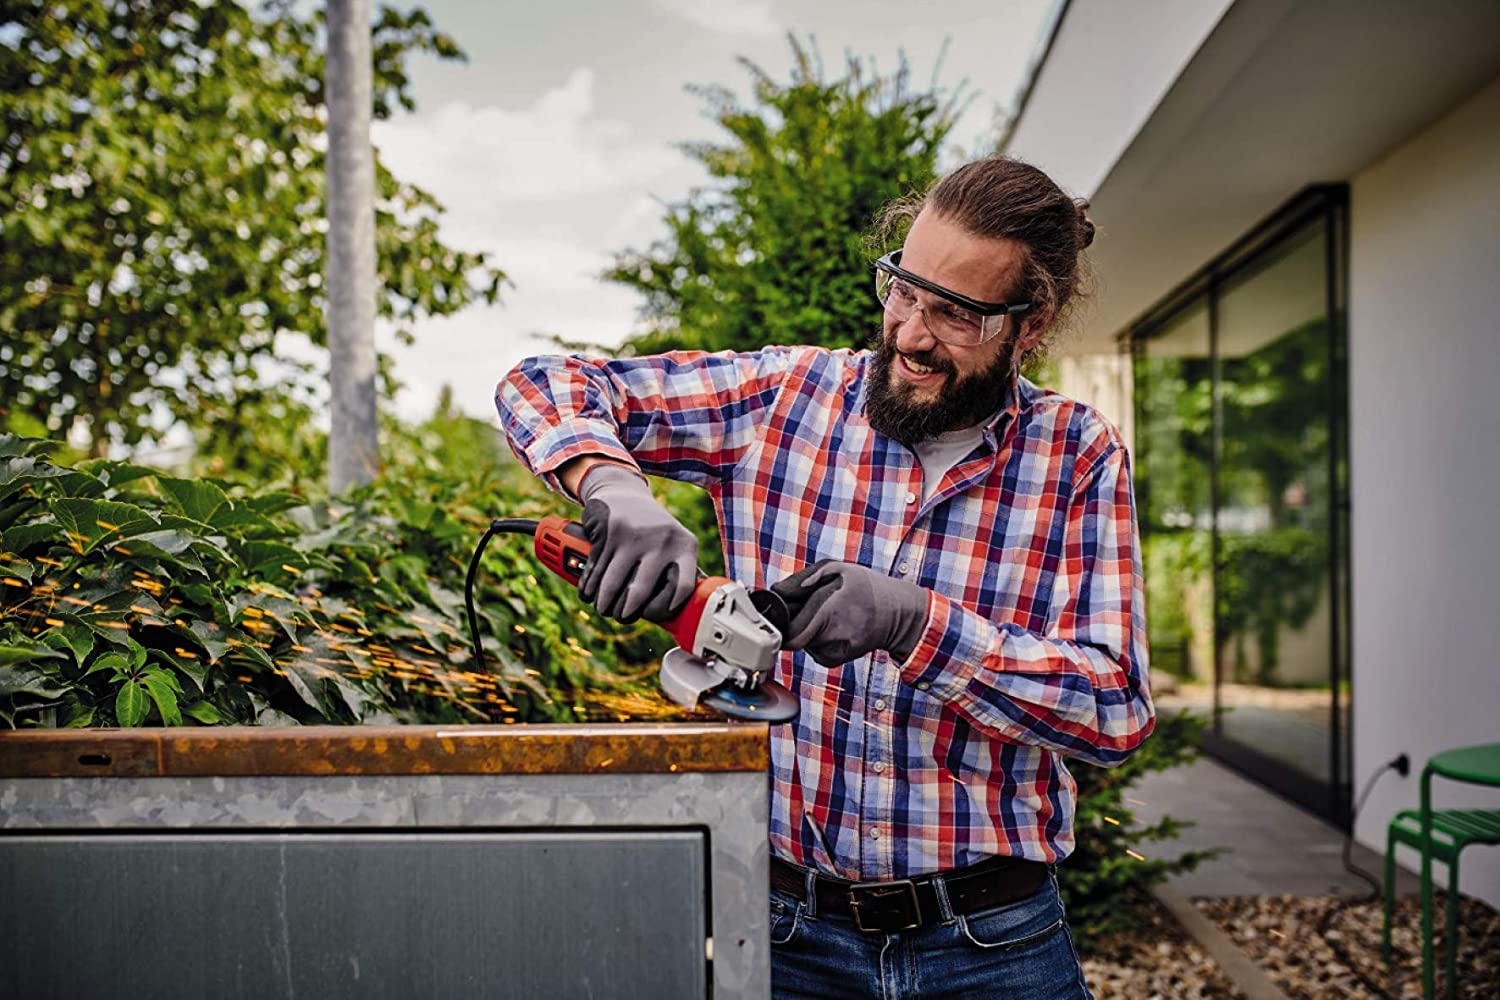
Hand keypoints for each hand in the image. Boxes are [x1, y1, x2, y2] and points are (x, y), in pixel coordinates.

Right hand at [575, 464, 698, 623]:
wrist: (623, 492)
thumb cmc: (652, 529)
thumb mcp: (672, 542)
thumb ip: (675, 571)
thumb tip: (671, 616)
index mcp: (685, 546)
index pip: (683, 586)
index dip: (667, 608)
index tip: (653, 616)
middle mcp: (663, 540)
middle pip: (641, 591)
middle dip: (626, 612)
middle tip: (620, 616)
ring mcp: (635, 535)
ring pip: (613, 583)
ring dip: (604, 602)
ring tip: (603, 608)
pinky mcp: (610, 532)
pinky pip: (596, 569)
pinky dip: (590, 586)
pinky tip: (589, 593)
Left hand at [769, 560, 929, 666]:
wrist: (898, 615)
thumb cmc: (868, 588)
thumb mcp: (838, 568)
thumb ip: (804, 578)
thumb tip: (779, 591)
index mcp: (827, 612)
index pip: (787, 628)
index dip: (780, 616)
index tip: (784, 605)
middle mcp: (828, 638)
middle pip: (790, 637)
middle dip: (791, 622)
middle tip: (803, 607)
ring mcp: (830, 653)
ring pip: (799, 641)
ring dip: (804, 627)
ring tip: (825, 613)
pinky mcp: (831, 661)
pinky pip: (810, 648)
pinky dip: (814, 636)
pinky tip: (832, 626)